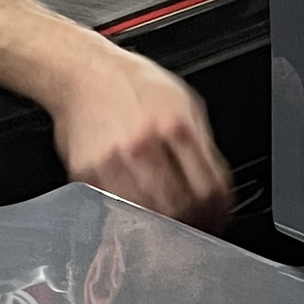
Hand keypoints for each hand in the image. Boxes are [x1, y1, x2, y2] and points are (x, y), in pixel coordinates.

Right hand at [49, 39, 231, 230]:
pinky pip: (113, 210)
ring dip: (161, 230)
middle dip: (192, 226)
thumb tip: (218, 189)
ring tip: (167, 230)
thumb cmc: (134, 86)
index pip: (208, 189)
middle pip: (180, 208)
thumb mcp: (184, 103)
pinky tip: (138, 219)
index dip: (217, 215)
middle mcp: (144, 144)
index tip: (217, 222)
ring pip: (147, 216)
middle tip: (195, 231)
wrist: (85, 73)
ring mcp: (113, 161)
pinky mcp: (87, 174)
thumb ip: (203, 146)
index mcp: (175, 126)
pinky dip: (128, 221)